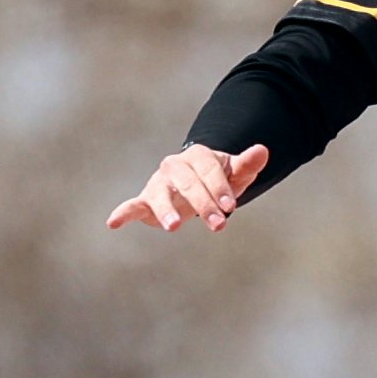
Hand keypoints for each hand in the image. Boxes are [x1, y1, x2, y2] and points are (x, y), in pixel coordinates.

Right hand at [107, 143, 269, 235]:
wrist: (200, 184)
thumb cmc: (220, 180)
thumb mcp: (235, 173)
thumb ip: (247, 164)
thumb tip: (263, 150)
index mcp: (198, 156)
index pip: (209, 170)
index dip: (220, 187)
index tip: (230, 206)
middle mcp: (175, 166)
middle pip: (189, 184)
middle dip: (204, 204)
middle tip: (220, 225)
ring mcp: (160, 183)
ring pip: (161, 194)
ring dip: (167, 210)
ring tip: (174, 227)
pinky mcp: (147, 200)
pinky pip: (133, 205)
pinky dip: (123, 213)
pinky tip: (113, 223)